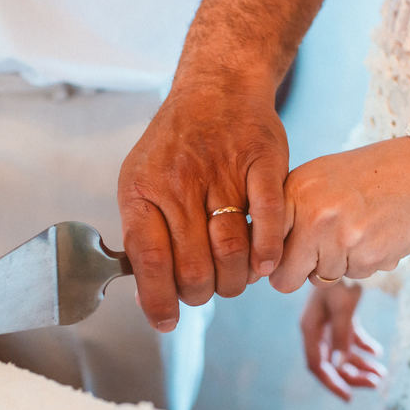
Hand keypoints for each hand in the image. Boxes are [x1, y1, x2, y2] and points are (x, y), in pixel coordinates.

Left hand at [119, 81, 287, 330]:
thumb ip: (145, 234)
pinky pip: (267, 218)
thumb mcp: (142, 180)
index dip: (159, 298)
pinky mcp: (263, 160)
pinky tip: (265, 265)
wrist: (218, 87)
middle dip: (202, 292)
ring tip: (236, 280)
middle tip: (208, 291)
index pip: (150, 258)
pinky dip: (268, 251)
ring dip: (236, 279)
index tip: (167, 321)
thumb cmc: (177, 145)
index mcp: (143, 188)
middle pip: (194, 263)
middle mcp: (179, 179)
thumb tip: (148, 297)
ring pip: (231, 249)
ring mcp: (223, 169)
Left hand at [271, 137, 409, 292]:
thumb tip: (258, 258)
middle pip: (284, 279)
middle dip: (298, 274)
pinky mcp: (367, 257)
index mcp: (294, 194)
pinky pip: (352, 277)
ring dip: (336, 264)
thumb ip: (286, 213)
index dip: (268, 260)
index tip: (276, 261)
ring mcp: (341, 239)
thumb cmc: (362, 177)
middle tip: (316, 255)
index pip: (263, 248)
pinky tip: (374, 235)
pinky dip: (363, 263)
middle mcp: (313, 216)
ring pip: (321, 279)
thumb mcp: (315, 180)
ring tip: (355, 231)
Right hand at [300, 281, 385, 399]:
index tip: (349, 398)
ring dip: (360, 365)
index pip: (317, 365)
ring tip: (381, 374)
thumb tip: (341, 366)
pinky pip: (350, 339)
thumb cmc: (342, 277)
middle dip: (353, 375)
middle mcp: (317, 329)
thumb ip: (342, 336)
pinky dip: (363, 347)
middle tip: (376, 383)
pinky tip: (377, 352)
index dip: (332, 383)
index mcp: (310, 328)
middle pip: (333, 363)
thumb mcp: (343, 306)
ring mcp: (328, 323)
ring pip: (342, 353)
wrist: (347, 251)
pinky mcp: (340, 317)